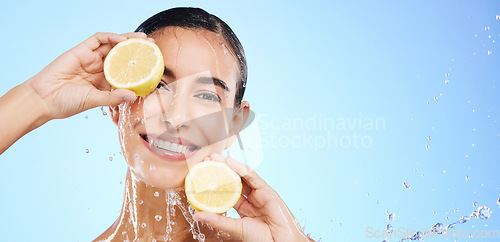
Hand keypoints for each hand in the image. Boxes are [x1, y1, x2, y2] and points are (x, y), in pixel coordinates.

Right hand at [25, 32, 149, 119]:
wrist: (43, 99)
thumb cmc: (67, 103)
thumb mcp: (94, 101)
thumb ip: (113, 97)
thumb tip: (134, 95)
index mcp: (103, 81)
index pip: (124, 69)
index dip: (137, 65)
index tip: (153, 64)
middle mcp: (98, 68)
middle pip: (121, 54)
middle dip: (136, 48)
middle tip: (152, 45)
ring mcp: (90, 58)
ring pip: (112, 44)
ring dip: (128, 39)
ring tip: (142, 39)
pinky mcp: (80, 50)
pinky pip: (98, 39)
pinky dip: (111, 37)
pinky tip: (122, 40)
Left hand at [193, 153, 312, 241]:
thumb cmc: (261, 239)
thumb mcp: (235, 228)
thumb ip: (218, 220)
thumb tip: (196, 215)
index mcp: (243, 208)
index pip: (227, 191)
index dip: (215, 182)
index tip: (201, 174)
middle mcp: (251, 199)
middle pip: (234, 180)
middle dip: (220, 169)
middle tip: (206, 160)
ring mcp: (259, 193)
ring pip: (242, 175)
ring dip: (228, 165)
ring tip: (215, 157)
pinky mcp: (267, 190)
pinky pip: (253, 176)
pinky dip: (241, 167)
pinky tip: (230, 161)